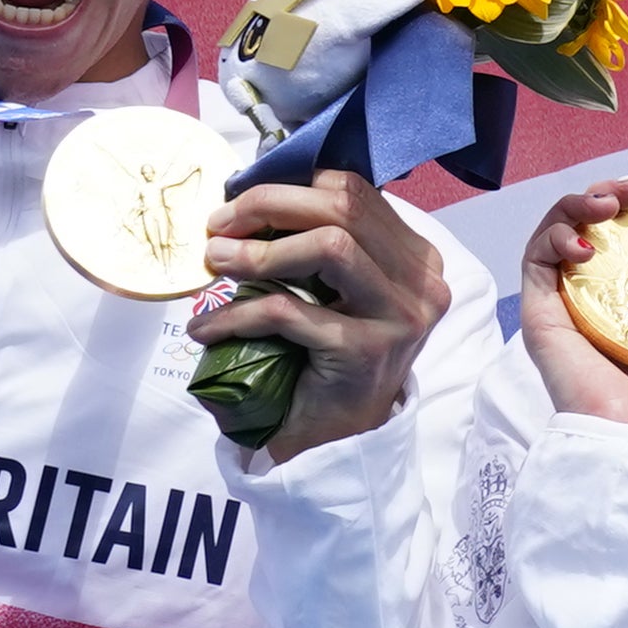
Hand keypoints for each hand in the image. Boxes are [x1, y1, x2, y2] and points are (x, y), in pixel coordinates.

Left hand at [200, 171, 453, 465]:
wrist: (340, 440)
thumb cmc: (329, 359)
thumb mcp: (335, 290)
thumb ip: (318, 242)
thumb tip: (251, 197)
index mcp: (415, 257)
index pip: (352, 191)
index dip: (287, 187)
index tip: (237, 206)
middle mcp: (420, 282)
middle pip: (342, 207)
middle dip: (268, 206)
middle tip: (218, 228)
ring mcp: (400, 317)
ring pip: (330, 246)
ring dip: (260, 251)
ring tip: (216, 264)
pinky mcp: (366, 351)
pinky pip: (290, 311)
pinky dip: (237, 315)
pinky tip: (207, 328)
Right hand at [519, 180, 627, 448]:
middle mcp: (603, 306)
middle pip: (594, 232)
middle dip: (609, 195)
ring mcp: (569, 308)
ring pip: (560, 237)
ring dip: (579, 204)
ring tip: (607, 203)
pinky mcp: (541, 316)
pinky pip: (536, 260)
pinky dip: (554, 234)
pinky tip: (585, 241)